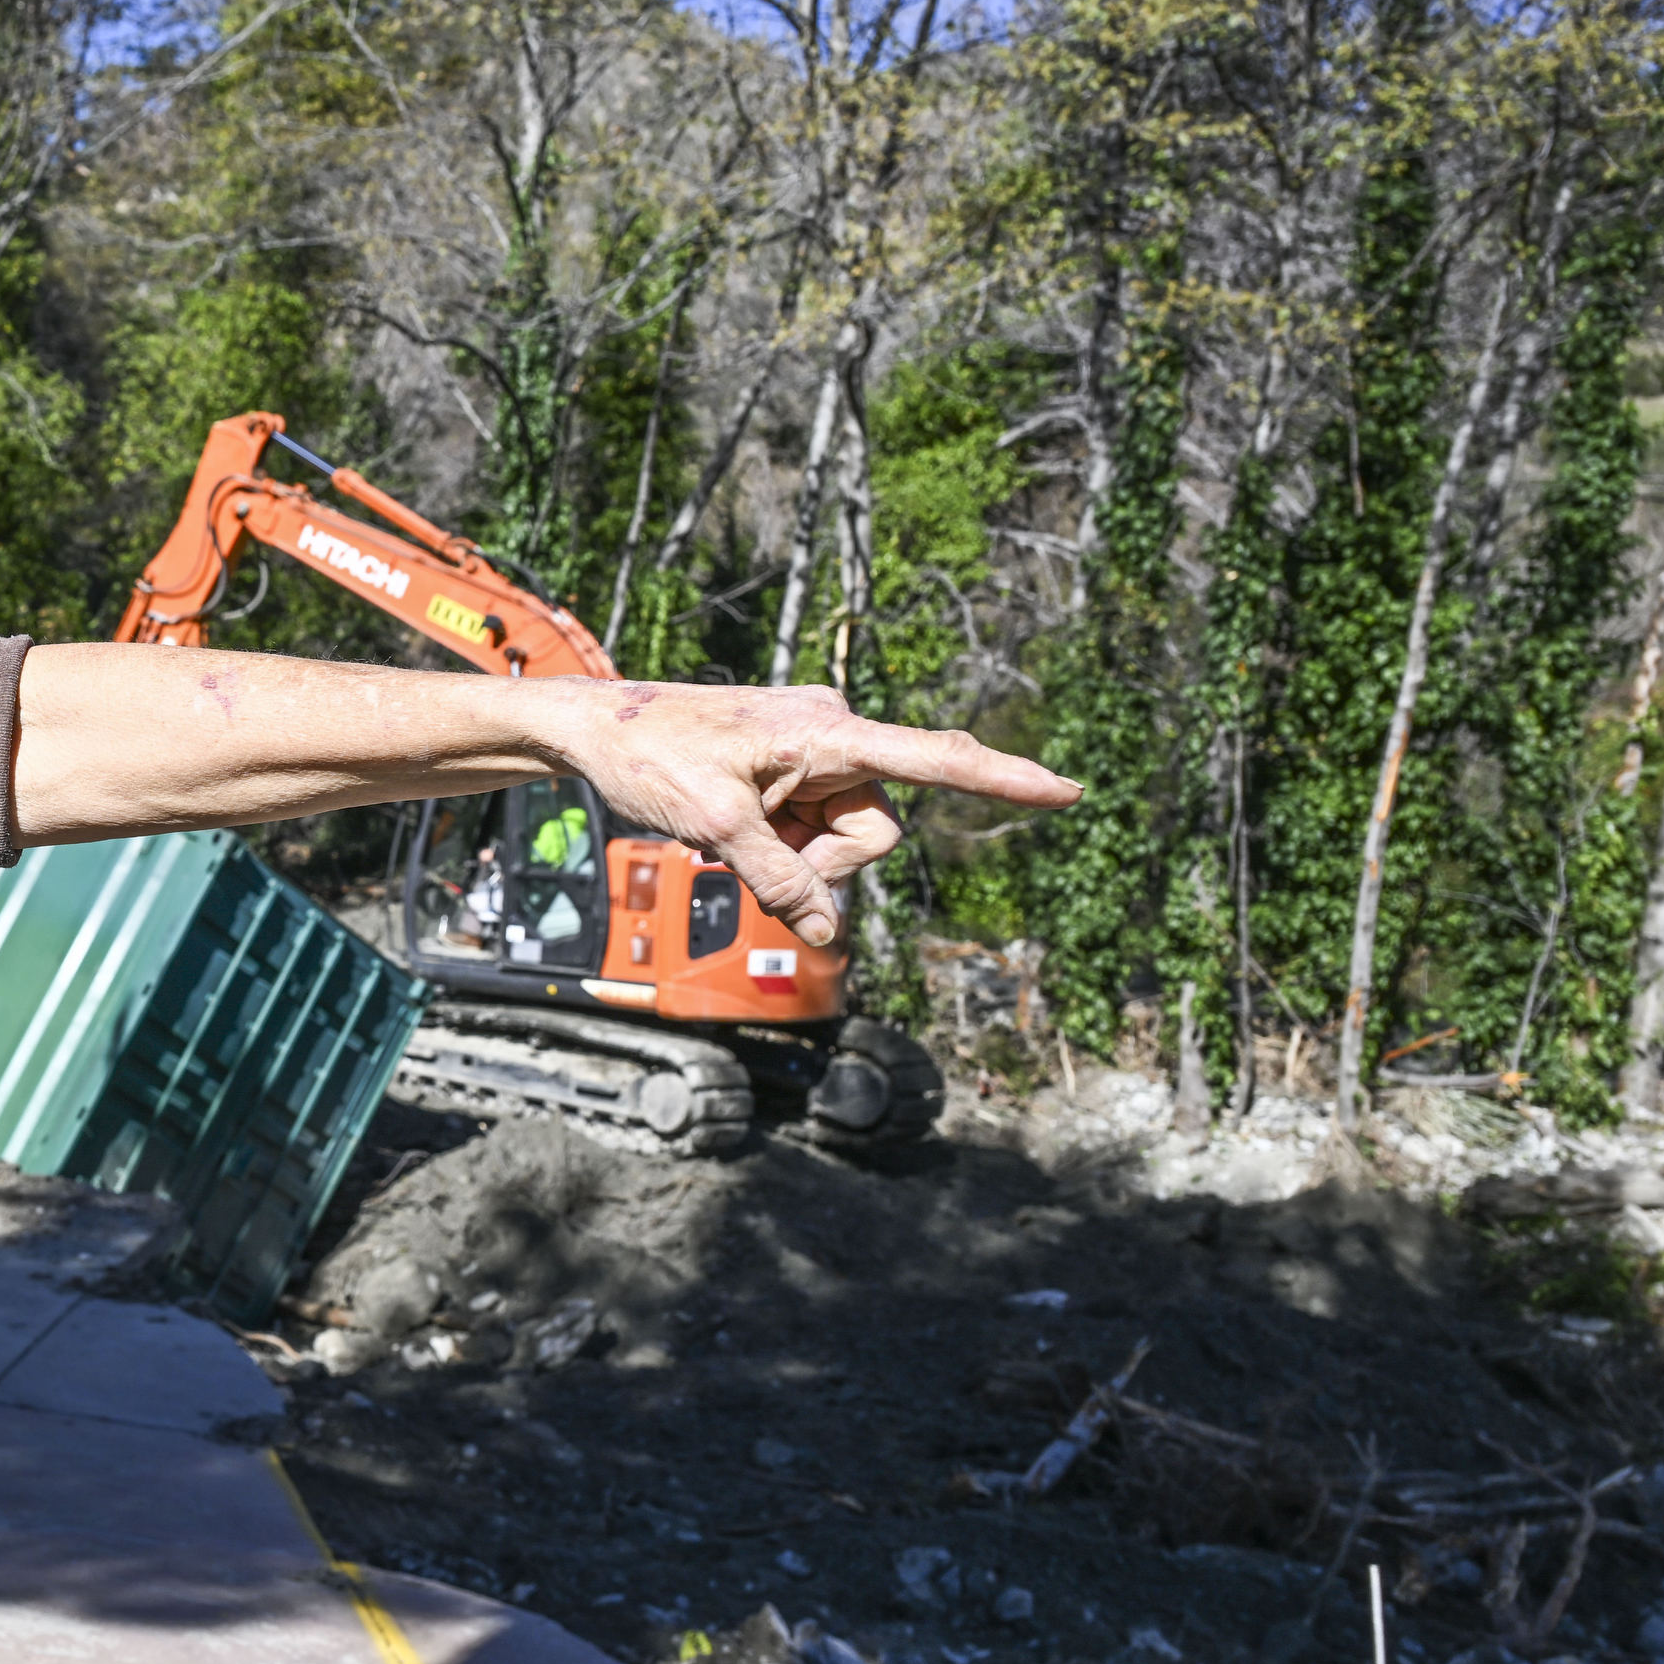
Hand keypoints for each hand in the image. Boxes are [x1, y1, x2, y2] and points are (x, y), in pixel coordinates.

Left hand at [546, 682, 1076, 947]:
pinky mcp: (794, 771)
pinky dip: (781, 844)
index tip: (1067, 791)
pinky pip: (813, 829)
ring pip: (845, 839)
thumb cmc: (651, 756)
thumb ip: (780, 879)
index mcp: (828, 730)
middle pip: (876, 830)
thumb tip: (827, 934)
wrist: (596, 730)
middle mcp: (834, 733)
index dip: (1004, 782)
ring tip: (730, 833)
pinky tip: (730, 828)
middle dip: (825, 862)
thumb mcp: (715, 826)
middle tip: (750, 851)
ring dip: (797, 856)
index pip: (935, 759)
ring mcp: (815, 754)